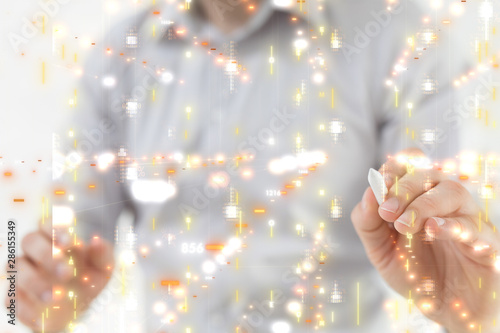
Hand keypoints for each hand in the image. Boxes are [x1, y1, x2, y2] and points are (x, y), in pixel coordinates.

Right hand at [5, 220, 113, 331]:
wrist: (79, 310)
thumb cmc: (89, 279)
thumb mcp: (103, 268)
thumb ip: (103, 254)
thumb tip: (96, 240)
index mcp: (57, 238)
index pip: (49, 222)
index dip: (56, 228)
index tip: (70, 242)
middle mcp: (36, 252)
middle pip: (30, 240)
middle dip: (46, 254)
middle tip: (67, 273)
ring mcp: (23, 273)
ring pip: (15, 266)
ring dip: (35, 281)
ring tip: (57, 296)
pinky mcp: (15, 297)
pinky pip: (10, 298)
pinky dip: (25, 305)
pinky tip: (43, 313)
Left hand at [351, 148, 499, 331]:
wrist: (447, 310)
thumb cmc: (416, 273)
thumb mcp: (381, 250)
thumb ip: (368, 223)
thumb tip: (368, 193)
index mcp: (418, 197)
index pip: (412, 162)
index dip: (394, 168)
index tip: (380, 186)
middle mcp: (445, 202)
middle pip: (429, 174)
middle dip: (403, 189)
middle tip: (387, 212)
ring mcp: (468, 219)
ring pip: (453, 191)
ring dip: (424, 204)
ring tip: (404, 226)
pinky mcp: (487, 243)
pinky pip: (475, 226)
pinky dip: (452, 225)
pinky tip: (433, 230)